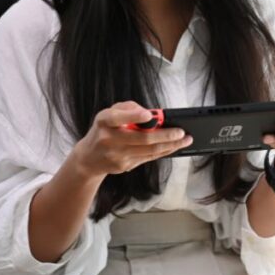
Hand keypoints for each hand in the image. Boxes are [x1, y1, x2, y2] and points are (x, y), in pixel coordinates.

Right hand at [72, 101, 191, 177]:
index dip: (133, 116)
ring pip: (149, 150)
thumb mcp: (109, 113)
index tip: (148, 115)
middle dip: (165, 135)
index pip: (118, 118)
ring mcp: (117, 155)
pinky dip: (163, 151)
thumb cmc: (104, 130)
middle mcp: (109, 139)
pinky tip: (174, 147)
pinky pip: (149, 158)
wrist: (89, 157)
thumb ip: (129, 109)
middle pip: (142, 138)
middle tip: (181, 131)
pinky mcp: (125, 166)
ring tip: (185, 139)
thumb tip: (151, 114)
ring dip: (170, 145)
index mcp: (104, 121)